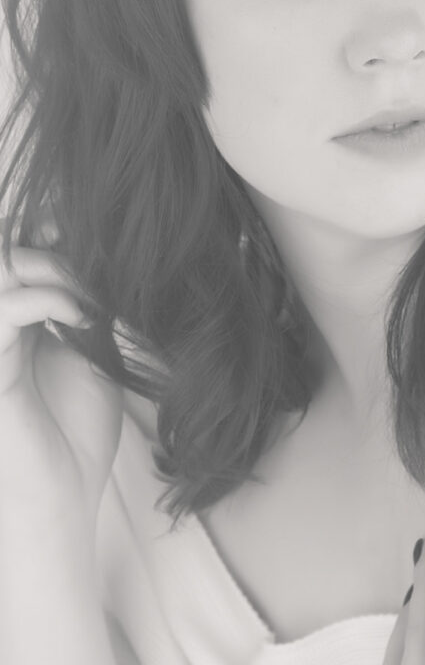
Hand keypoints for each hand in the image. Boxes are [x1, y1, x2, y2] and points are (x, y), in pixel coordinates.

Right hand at [0, 209, 122, 539]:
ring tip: (93, 299)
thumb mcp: (91, 355)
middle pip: (6, 250)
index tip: (102, 242)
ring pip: (3, 268)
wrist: (60, 500)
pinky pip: (4, 309)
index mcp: (13, 319)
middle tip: (100, 272)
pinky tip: (81, 317)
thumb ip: (87, 307)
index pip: (17, 250)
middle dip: (55, 247)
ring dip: (54, 269)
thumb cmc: (75, 435)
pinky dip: (48, 298)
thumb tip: (106, 257)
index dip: (52, 233)